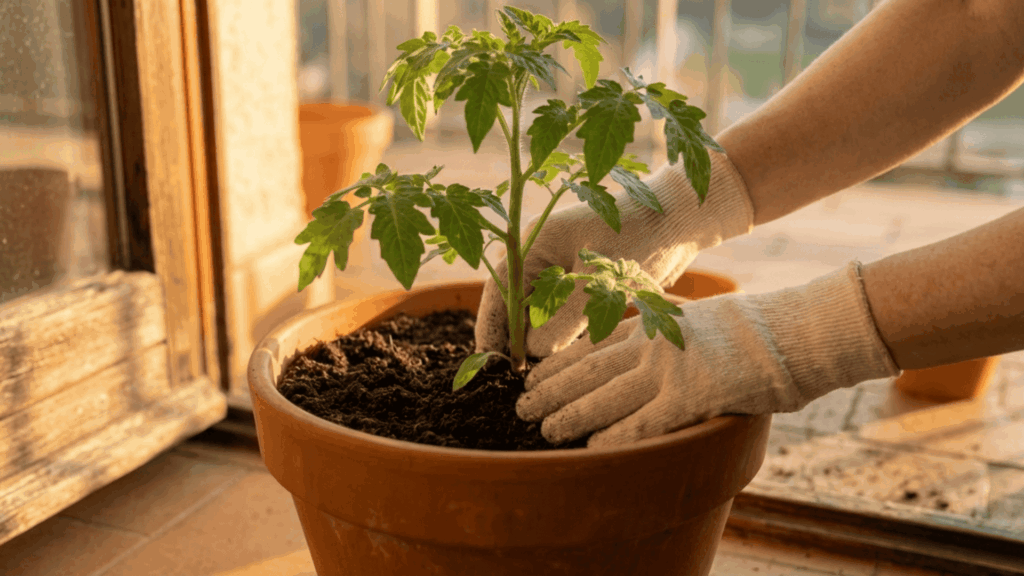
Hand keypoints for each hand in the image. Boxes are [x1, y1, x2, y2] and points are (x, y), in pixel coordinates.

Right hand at [475, 150, 753, 357]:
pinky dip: (561, 338)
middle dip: (515, 342)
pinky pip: (563, 318)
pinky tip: (563, 363)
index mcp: (535, 245)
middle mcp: (543, 260)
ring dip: (538, 343)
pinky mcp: (584, 288)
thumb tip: (531, 353)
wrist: (680, 219)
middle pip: (516, 308)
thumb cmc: (640, 237)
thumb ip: (563, 318)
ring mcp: (563, 274)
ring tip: (536, 378)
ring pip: (540, 317)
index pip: (499, 292)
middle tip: (516, 380)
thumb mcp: (600, 280)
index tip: (489, 365)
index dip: (491, 329)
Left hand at [516, 262, 899, 446]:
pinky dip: (615, 439)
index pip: (589, 345)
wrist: (793, 331)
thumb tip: (640, 325)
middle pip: (586, 371)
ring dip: (570, 416)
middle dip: (550, 391)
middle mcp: (650, 344)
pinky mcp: (691, 397)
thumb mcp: (692, 313)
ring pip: (604, 397)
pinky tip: (594, 452)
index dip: (557, 364)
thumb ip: (660, 322)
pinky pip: (643, 424)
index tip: (532, 377)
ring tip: (546, 432)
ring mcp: (669, 369)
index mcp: (650, 323)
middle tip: (522, 409)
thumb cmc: (748, 327)